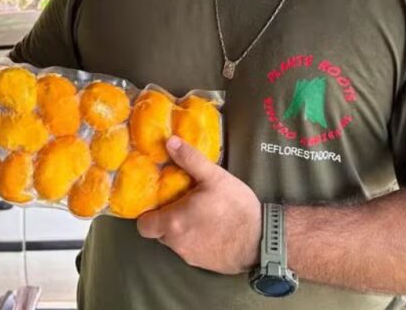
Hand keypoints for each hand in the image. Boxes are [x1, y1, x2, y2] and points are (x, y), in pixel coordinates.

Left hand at [137, 136, 261, 274]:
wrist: (262, 240)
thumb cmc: (236, 208)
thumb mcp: (214, 177)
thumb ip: (190, 159)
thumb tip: (170, 141)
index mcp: (173, 222)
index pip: (143, 225)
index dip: (148, 214)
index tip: (159, 201)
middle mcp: (176, 243)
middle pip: (159, 232)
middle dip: (167, 218)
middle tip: (181, 202)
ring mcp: (190, 256)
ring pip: (176, 242)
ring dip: (182, 229)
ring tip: (199, 213)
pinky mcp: (203, 264)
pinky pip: (191, 250)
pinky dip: (196, 240)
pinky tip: (211, 228)